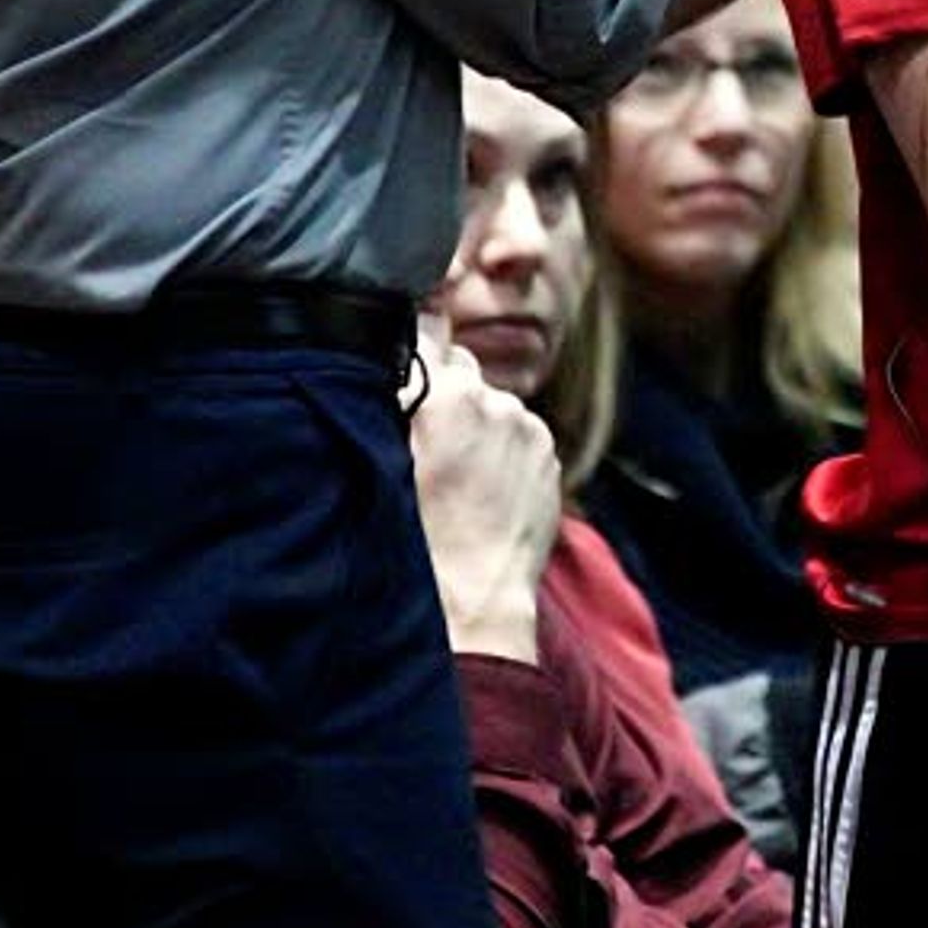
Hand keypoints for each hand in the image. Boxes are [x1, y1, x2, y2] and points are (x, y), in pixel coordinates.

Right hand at [408, 326, 557, 663]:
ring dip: (475, 424)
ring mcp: (526, 425)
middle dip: (442, 390)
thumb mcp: (380, 463)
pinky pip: (518, 433)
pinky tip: (482, 489)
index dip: (414, 339)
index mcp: (443, 394)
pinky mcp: (548, 452)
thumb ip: (388, 401)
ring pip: (491, 403)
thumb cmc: (412, 542)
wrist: (471, 601)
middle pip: (459, 366)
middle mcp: (492, 399)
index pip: (427, 325)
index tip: (406, 354)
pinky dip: (502, 449)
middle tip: (424, 439)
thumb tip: (390, 363)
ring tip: (455, 478)